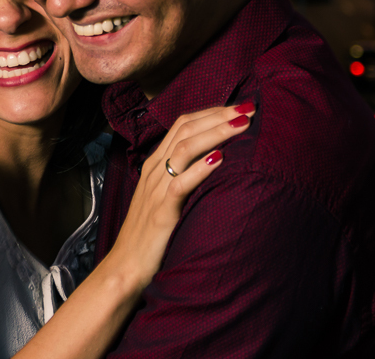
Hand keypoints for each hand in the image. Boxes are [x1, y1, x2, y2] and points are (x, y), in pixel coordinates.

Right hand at [104, 104, 254, 292]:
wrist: (126, 266)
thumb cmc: (151, 233)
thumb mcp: (166, 196)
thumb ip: (184, 174)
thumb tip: (217, 158)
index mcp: (156, 163)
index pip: (184, 124)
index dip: (213, 112)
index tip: (241, 108)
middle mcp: (155, 170)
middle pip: (186, 129)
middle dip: (219, 115)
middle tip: (249, 110)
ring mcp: (156, 189)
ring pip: (184, 149)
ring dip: (216, 133)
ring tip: (242, 126)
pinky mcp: (161, 212)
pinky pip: (180, 184)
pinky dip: (200, 169)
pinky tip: (220, 159)